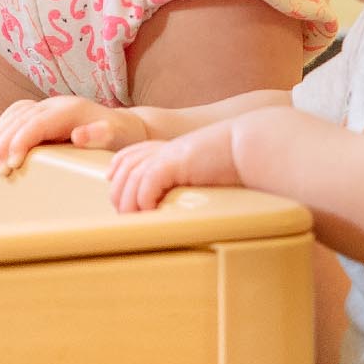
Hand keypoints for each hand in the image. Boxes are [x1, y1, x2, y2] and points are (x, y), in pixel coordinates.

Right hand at [0, 95, 152, 170]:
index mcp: (70, 110)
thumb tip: (78, 135)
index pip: (36, 123)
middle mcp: (56, 104)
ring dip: (0, 135)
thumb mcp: (117, 137)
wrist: (125, 127)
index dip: (20, 141)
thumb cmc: (121, 136)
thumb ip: (100, 135)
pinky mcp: (44, 112)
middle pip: (21, 119)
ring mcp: (48, 106)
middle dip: (5, 142)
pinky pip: (16, 114)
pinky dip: (3, 127)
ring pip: (15, 115)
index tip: (12, 162)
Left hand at [105, 121, 243, 211]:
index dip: (118, 168)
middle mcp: (164, 149)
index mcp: (169, 149)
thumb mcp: (203, 169)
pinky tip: (148, 209)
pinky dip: (144, 197)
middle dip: (119, 192)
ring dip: (129, 201)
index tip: (113, 182)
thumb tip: (178, 200)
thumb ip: (186, 178)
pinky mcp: (176, 161)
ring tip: (131, 218)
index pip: (131, 154)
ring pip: (132, 177)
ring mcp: (169, 153)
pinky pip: (149, 181)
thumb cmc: (234, 162)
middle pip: (126, 168)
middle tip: (122, 213)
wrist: (250, 145)